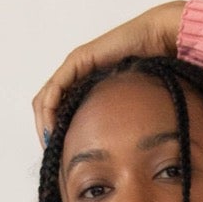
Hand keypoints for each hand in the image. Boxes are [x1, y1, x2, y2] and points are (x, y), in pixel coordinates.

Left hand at [32, 0, 187, 144]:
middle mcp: (76, 76)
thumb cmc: (154, 72)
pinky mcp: (77, 62)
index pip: (58, 113)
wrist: (159, 41)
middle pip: (47, 108)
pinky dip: (49, 112)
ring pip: (45, 100)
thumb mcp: (129, 107)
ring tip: (53, 147)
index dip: (55, 136)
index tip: (61, 159)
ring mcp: (74, 68)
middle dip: (46, 134)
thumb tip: (117, 155)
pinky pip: (54, 90)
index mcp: (85, 87)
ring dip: (44, 126)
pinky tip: (55, 130)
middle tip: (54, 157)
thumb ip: (117, 122)